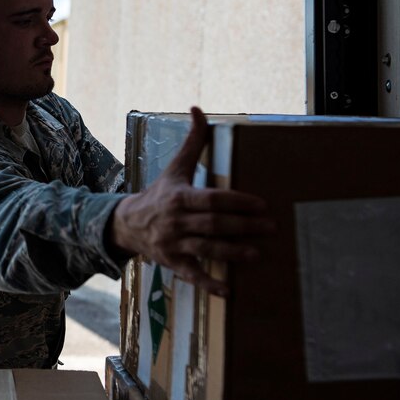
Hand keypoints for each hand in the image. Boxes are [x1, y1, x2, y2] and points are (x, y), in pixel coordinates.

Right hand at [110, 107, 273, 295]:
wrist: (127, 223)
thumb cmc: (160, 193)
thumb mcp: (175, 168)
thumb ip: (193, 141)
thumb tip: (199, 109)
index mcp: (179, 197)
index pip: (212, 199)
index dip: (237, 202)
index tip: (262, 204)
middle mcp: (176, 220)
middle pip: (213, 225)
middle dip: (243, 227)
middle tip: (271, 228)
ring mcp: (173, 243)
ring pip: (206, 248)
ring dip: (233, 253)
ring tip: (258, 253)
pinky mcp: (172, 262)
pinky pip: (192, 274)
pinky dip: (209, 283)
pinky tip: (229, 290)